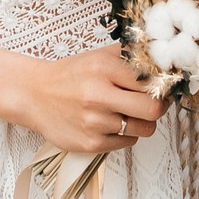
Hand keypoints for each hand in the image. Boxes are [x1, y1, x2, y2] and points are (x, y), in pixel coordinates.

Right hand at [15, 48, 164, 153]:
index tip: (161, 87)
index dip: (162, 85)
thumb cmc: (70, 76)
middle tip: (154, 102)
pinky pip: (127, 142)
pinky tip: (110, 123)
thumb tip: (164, 61)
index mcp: (103, 68)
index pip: (152, 81)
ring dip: (142, 122)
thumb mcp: (98, 56)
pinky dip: (124, 134)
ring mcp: (94, 122)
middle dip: (159, 107)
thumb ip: (130, 55)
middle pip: (153, 109)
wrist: (35, 95)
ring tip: (128, 113)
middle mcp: (98, 95)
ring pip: (144, 129)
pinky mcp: (90, 143)